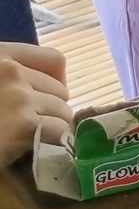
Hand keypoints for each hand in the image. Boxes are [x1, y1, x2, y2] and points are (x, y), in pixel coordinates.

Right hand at [0, 43, 70, 165]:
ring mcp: (19, 97)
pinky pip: (58, 131)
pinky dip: (50, 143)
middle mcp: (11, 71)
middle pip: (60, 90)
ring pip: (62, 112)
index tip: (45, 98)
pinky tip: (30, 149)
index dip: (56, 81)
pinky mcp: (24, 125)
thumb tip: (49, 87)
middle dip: (50, 110)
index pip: (53, 59)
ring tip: (26, 138)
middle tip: (30, 126)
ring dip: (50, 128)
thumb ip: (7, 76)